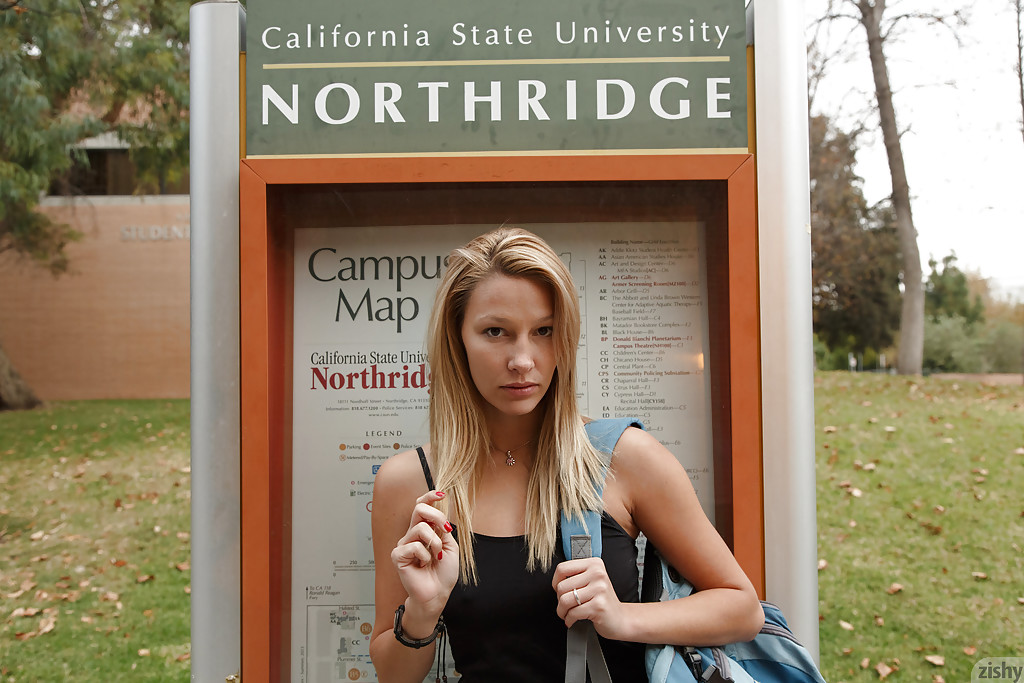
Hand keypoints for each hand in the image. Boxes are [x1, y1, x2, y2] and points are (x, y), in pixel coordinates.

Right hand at [391, 490, 458, 620]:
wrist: (437, 594)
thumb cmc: (443, 573)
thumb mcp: (450, 546)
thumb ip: (443, 529)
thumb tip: (439, 515)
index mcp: (424, 530)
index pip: (421, 506)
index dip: (429, 497)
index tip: (441, 494)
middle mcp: (412, 534)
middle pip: (418, 509)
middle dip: (437, 517)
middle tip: (446, 530)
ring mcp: (404, 544)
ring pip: (420, 528)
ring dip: (435, 542)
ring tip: (436, 557)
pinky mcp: (398, 555)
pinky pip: (414, 546)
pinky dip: (426, 556)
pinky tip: (423, 565)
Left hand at [552, 557, 628, 639]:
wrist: (620, 618)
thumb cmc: (602, 600)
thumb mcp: (591, 581)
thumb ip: (575, 576)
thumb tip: (555, 582)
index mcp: (594, 564)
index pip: (562, 568)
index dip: (555, 581)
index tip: (559, 590)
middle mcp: (598, 574)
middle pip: (561, 586)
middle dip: (559, 600)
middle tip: (566, 606)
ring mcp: (599, 589)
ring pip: (565, 600)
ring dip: (562, 611)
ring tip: (567, 613)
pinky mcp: (598, 606)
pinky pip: (573, 613)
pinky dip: (569, 620)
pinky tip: (572, 620)